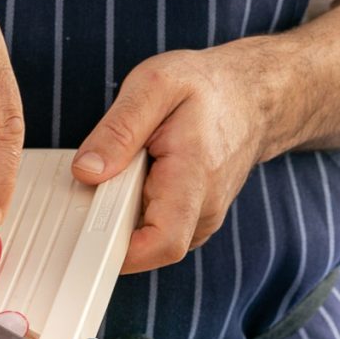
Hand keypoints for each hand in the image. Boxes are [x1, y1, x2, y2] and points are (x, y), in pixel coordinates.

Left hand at [71, 44, 269, 273]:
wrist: (253, 96)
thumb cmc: (206, 88)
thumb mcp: (154, 86)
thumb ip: (118, 130)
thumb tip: (86, 171)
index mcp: (193, 177)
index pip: (163, 243)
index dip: (120, 251)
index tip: (90, 231)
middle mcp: (204, 209)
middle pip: (145, 245)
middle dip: (111, 219)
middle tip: (107, 175)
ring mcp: (202, 219)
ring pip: (148, 238)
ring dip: (125, 211)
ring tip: (132, 167)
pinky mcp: (195, 221)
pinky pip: (155, 229)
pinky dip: (137, 208)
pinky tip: (142, 177)